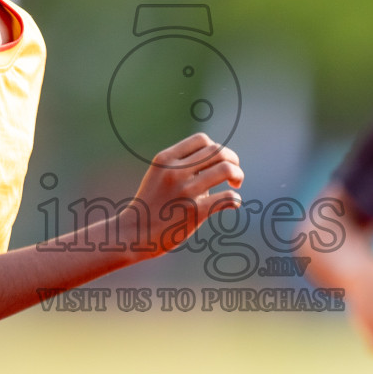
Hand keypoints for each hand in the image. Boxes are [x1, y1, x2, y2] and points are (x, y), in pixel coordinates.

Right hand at [119, 133, 243, 256]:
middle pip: (217, 151)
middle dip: (233, 159)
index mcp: (166, 159)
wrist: (134, 233)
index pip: (202, 139)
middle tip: (234, 174)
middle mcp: (175, 171)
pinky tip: (233, 203)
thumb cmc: (152, 205)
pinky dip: (235, 199)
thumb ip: (183, 166)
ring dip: (238, 175)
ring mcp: (185, 191)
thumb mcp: (159, 175)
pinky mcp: (194, 212)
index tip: (217, 162)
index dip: (216, 148)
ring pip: (226, 169)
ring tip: (236, 184)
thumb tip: (215, 164)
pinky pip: (227, 198)